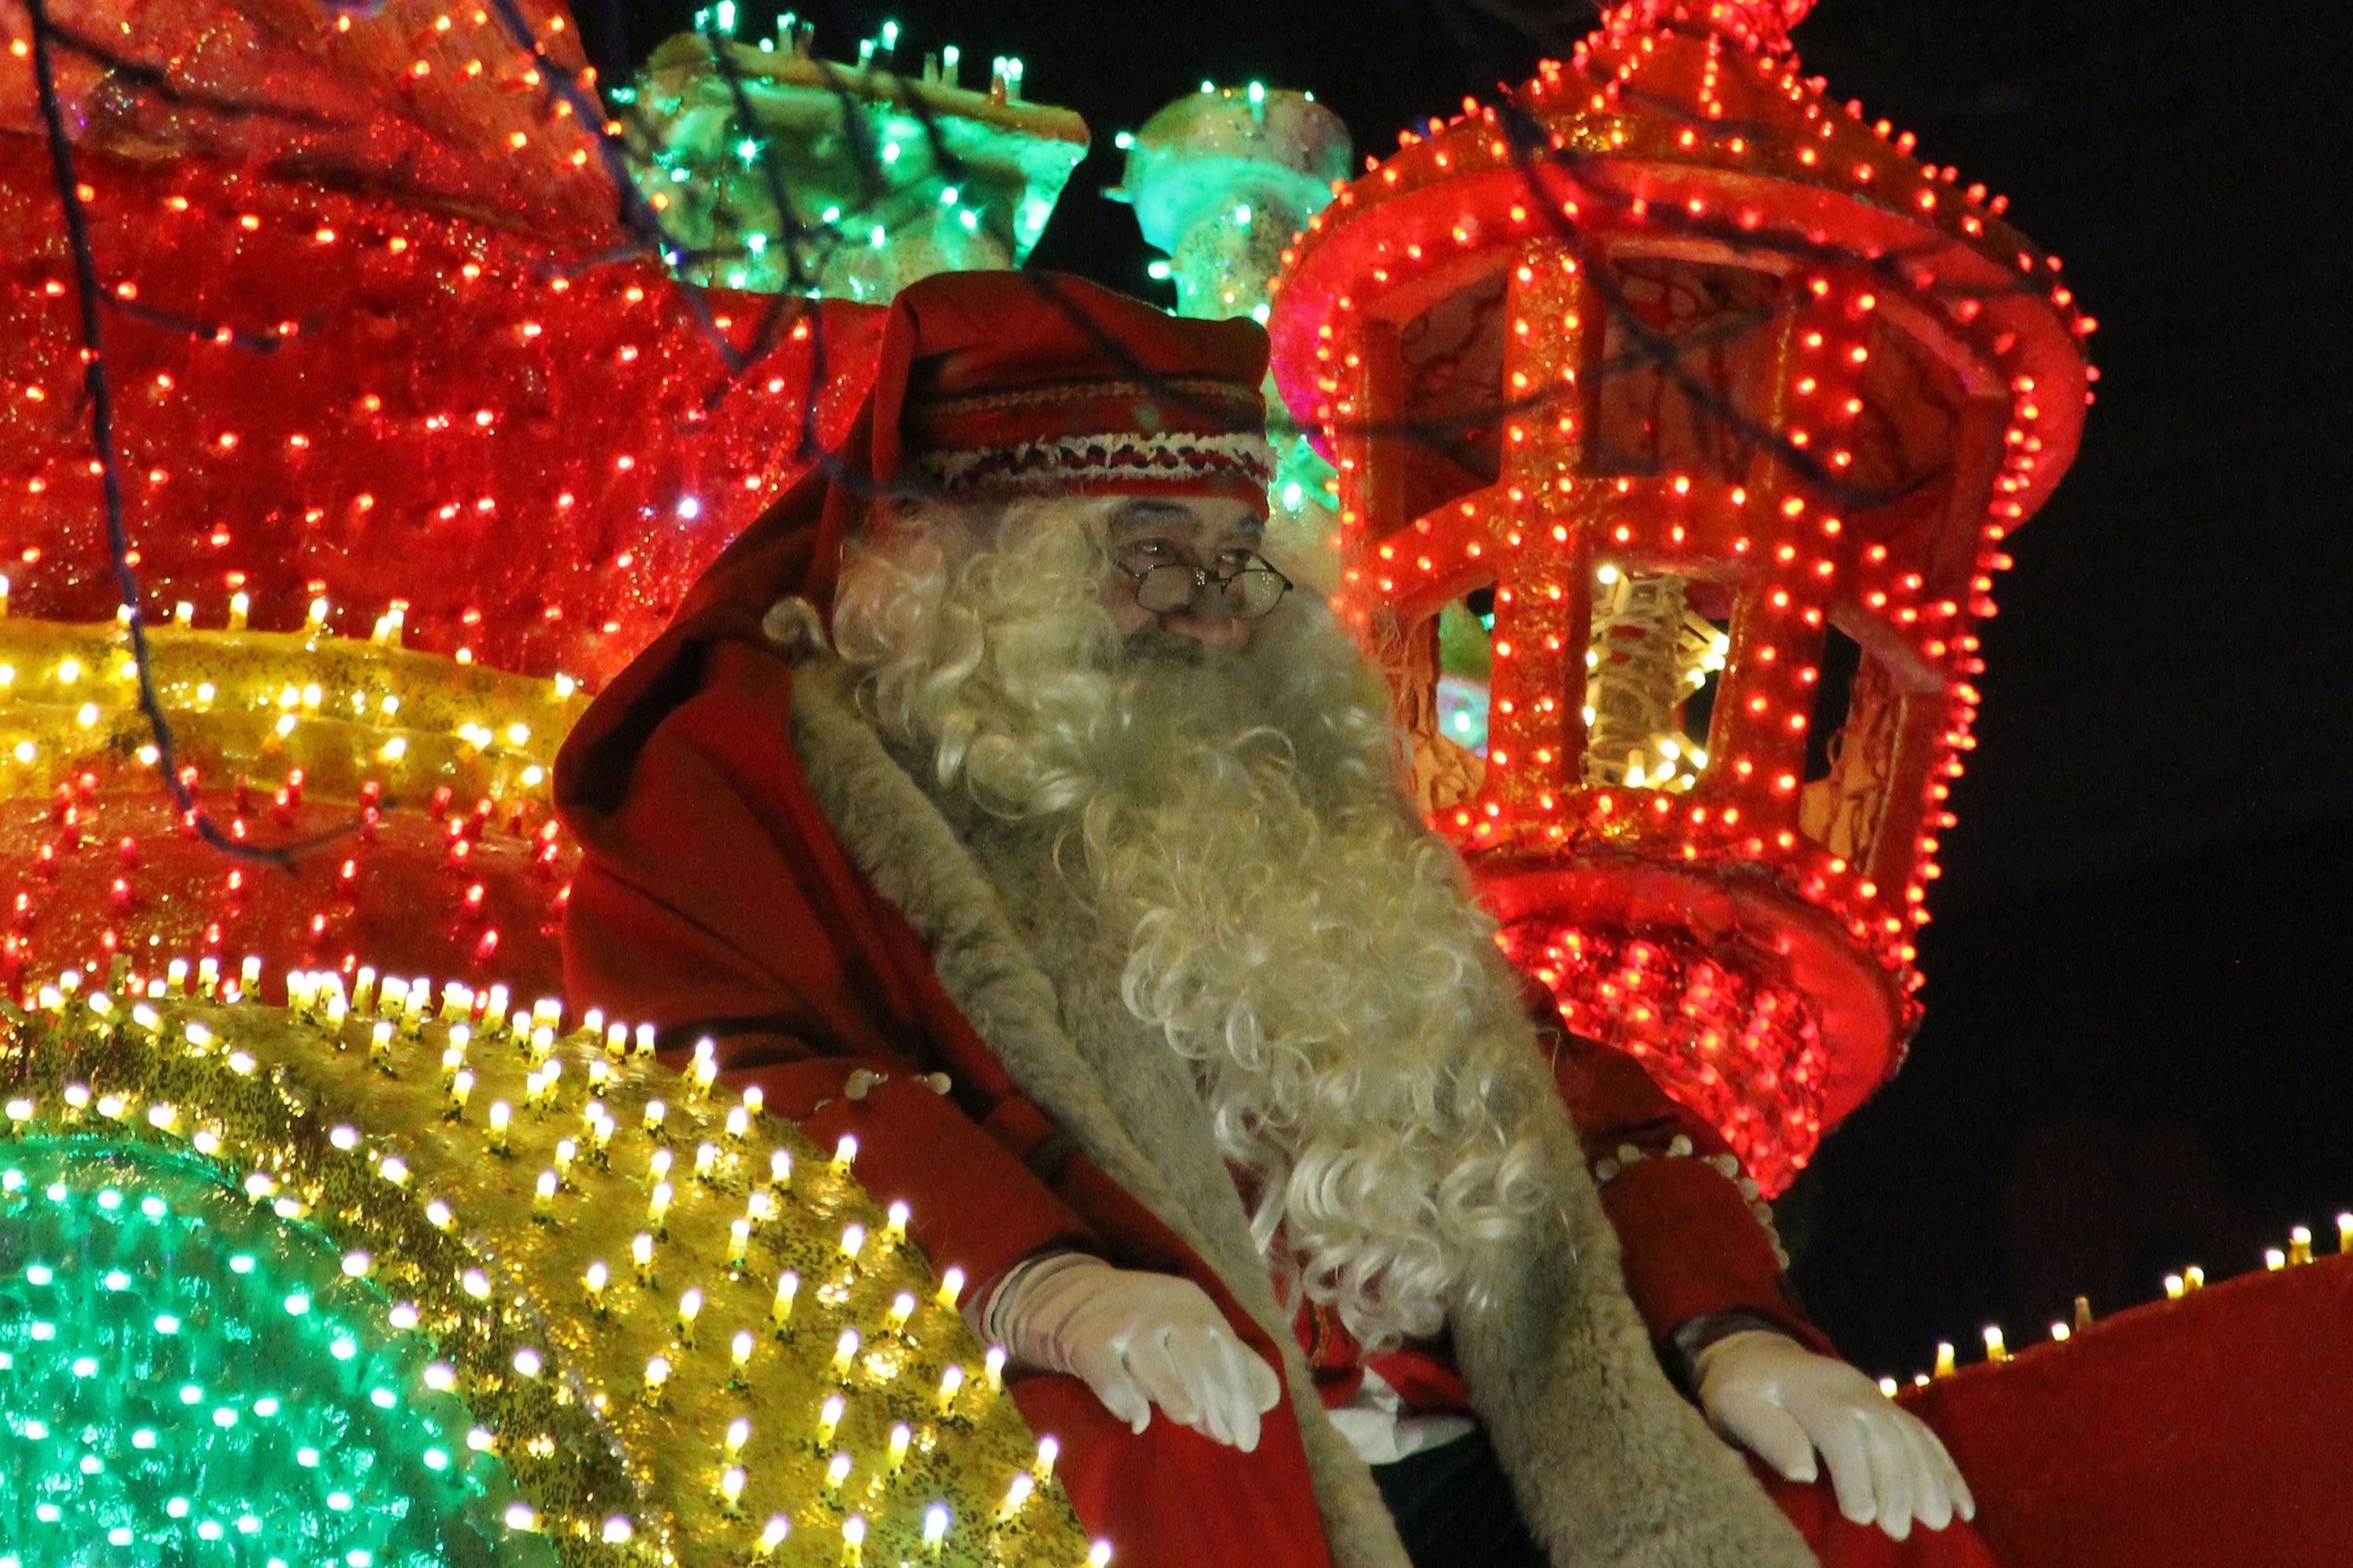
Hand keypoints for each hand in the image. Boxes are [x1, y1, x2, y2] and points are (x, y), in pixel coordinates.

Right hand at [987, 1255, 1282, 1449]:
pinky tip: (1137, 1421)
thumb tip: (1271, 1398)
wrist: (1064, 1296)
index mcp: (1192, 1303)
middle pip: (1199, 1354)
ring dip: (1176, 1394)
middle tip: (1223, 1439)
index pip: (1227, 1351)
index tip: (1247, 1441)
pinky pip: (1108, 1371)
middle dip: (1217, 1401)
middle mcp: (1162, 1306)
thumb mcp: (1187, 1330)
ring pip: (1155, 1361)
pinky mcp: (1086, 1337)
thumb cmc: (1139, 1325)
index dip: (1240, 1398)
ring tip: (1190, 1422)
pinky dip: (1124, 1398)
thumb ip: (1230, 1360)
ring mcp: (1123, 1320)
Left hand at [1694, 1329, 1975, 1540]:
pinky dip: (1946, 1470)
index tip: (1861, 1517)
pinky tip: (1963, 1506)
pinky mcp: (1886, 1405)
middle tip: (1899, 1530)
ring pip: (1909, 1433)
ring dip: (1928, 1479)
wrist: (1755, 1355)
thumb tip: (1802, 1472)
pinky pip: (1923, 1434)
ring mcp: (1871, 1393)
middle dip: (1896, 1483)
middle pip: (1882, 1432)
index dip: (1854, 1472)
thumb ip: (1767, 1435)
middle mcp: (1846, 1385)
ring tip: (1937, 1521)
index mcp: (1805, 1386)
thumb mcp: (1734, 1408)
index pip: (1838, 1427)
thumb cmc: (1739, 1392)